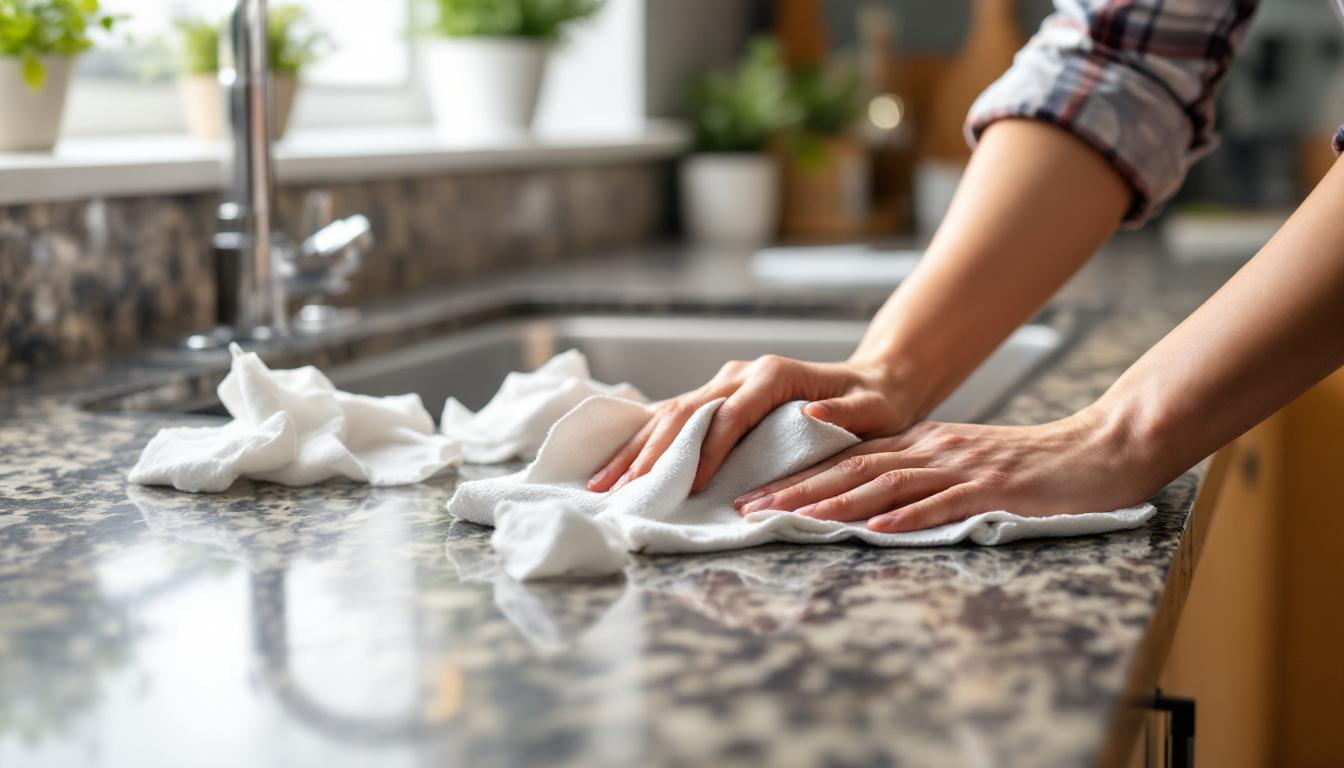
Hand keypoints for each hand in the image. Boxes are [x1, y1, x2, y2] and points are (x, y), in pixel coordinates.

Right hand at [587, 355, 918, 493]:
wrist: (872, 380)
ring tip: (602, 482)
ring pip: (668, 414)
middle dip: (652, 453)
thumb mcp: (872, 409)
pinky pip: (671, 418)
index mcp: (772, 376)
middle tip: (623, 490)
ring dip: (635, 449)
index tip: (691, 485)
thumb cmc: (873, 402)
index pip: (729, 414)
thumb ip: (846, 414)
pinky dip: (643, 442)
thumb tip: (812, 417)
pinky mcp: (717, 397)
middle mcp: (740, 374)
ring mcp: (724, 383)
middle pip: (685, 412)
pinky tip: (617, 465)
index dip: (707, 449)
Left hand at [732, 407, 1158, 532]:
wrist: (1101, 449)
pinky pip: (945, 504)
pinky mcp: (995, 489)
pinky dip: (909, 518)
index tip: (751, 496)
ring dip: (834, 503)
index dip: (795, 478)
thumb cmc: (1031, 468)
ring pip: (886, 484)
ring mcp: (962, 468)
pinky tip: (878, 530)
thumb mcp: (964, 468)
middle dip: (794, 490)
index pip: (845, 461)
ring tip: (792, 519)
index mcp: (921, 445)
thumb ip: (919, 483)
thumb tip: (870, 512)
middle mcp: (932, 451)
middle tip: (746, 508)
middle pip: (850, 469)